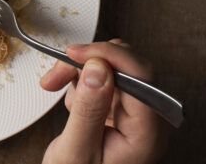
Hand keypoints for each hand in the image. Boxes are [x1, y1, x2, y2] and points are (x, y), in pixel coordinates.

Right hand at [40, 40, 169, 163]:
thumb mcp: (75, 152)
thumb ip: (88, 110)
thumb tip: (98, 68)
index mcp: (147, 134)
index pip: (141, 76)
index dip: (108, 56)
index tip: (75, 54)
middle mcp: (149, 120)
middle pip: (129, 66)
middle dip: (90, 62)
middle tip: (58, 72)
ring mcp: (136, 113)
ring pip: (115, 66)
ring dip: (82, 70)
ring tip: (57, 86)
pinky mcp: (122, 108)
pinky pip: (106, 77)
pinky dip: (82, 79)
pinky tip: (70, 99)